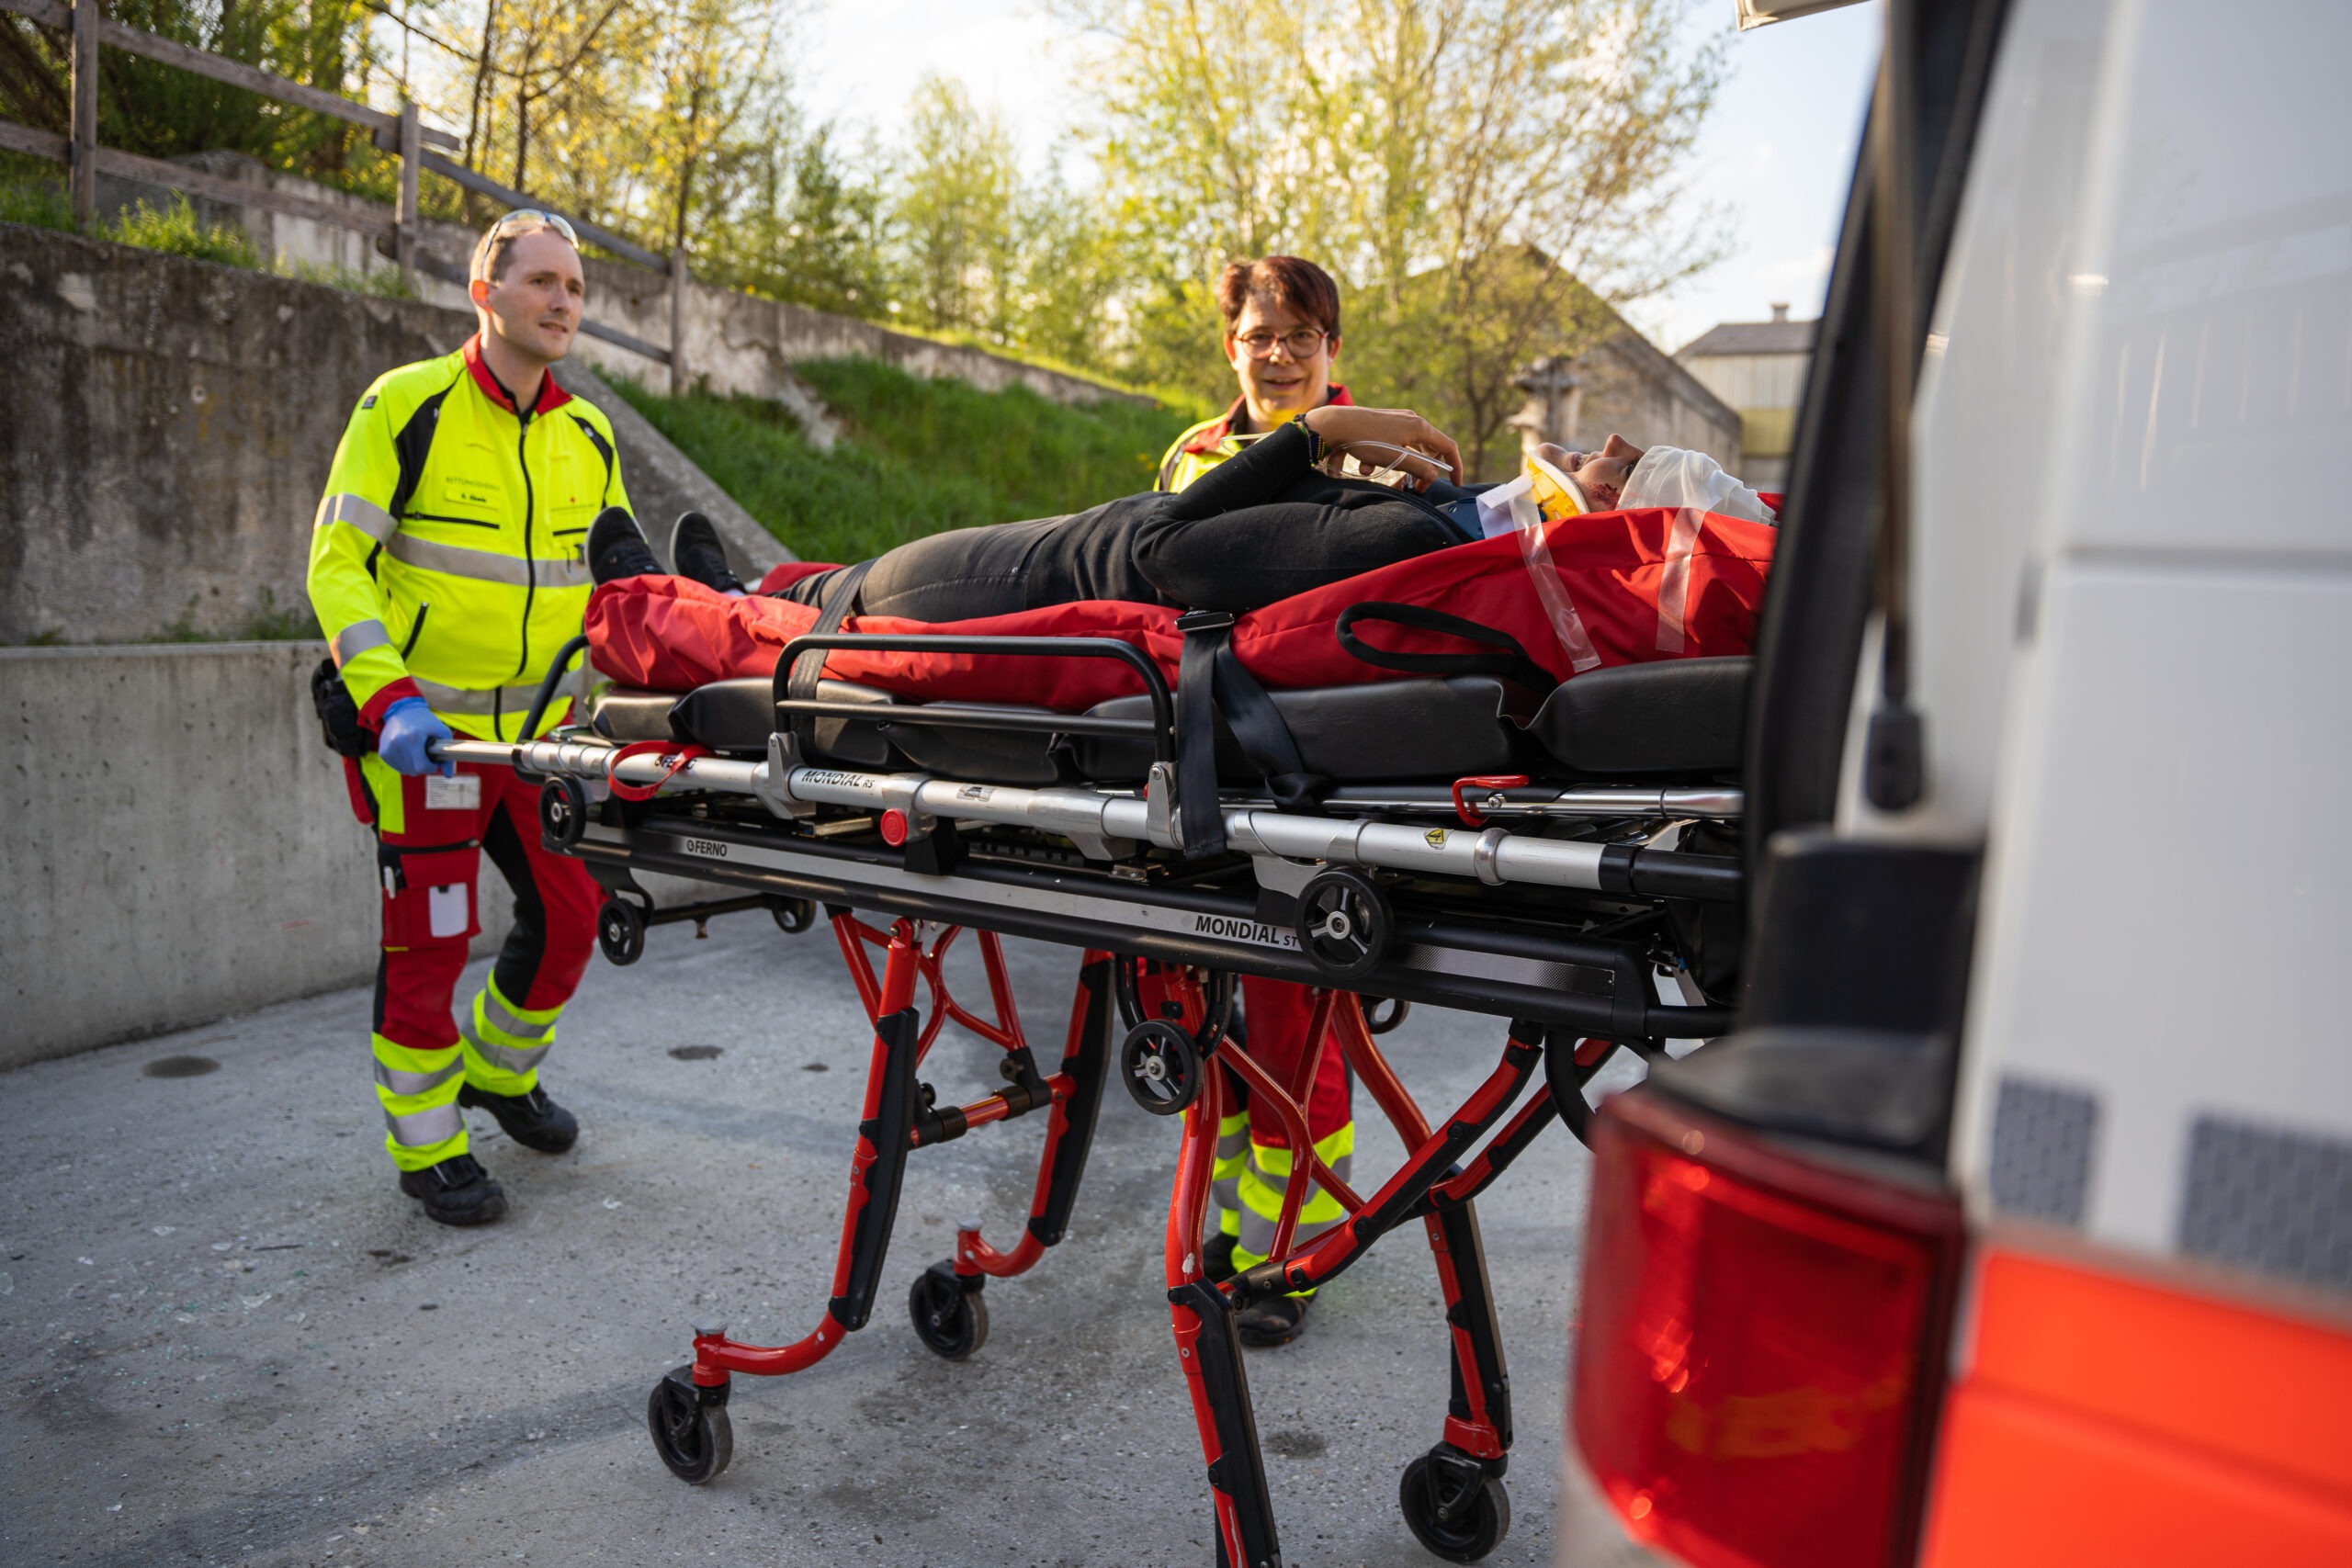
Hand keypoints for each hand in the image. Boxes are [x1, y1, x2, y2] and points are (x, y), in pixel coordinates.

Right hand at [378, 697, 454, 776]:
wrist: (402, 710)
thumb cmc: (424, 720)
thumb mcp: (442, 731)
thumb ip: (448, 753)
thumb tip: (448, 774)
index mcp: (413, 738)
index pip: (422, 767)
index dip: (431, 767)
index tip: (434, 761)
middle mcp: (398, 744)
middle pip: (414, 771)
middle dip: (423, 766)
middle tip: (426, 756)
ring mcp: (388, 749)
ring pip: (405, 771)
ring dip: (413, 765)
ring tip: (417, 752)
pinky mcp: (383, 752)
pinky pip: (397, 767)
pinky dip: (405, 764)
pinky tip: (408, 753)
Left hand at [1303, 405, 1463, 492]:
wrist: (1333, 424)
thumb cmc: (1365, 440)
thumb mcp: (1396, 459)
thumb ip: (1420, 469)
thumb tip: (1434, 476)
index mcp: (1419, 427)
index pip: (1448, 447)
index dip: (1455, 467)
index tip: (1455, 484)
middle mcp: (1411, 421)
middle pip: (1429, 450)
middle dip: (1423, 472)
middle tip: (1416, 488)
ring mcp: (1396, 422)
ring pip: (1408, 451)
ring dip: (1399, 468)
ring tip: (1382, 476)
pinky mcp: (1382, 426)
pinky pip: (1392, 447)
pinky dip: (1384, 459)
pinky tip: (1364, 465)